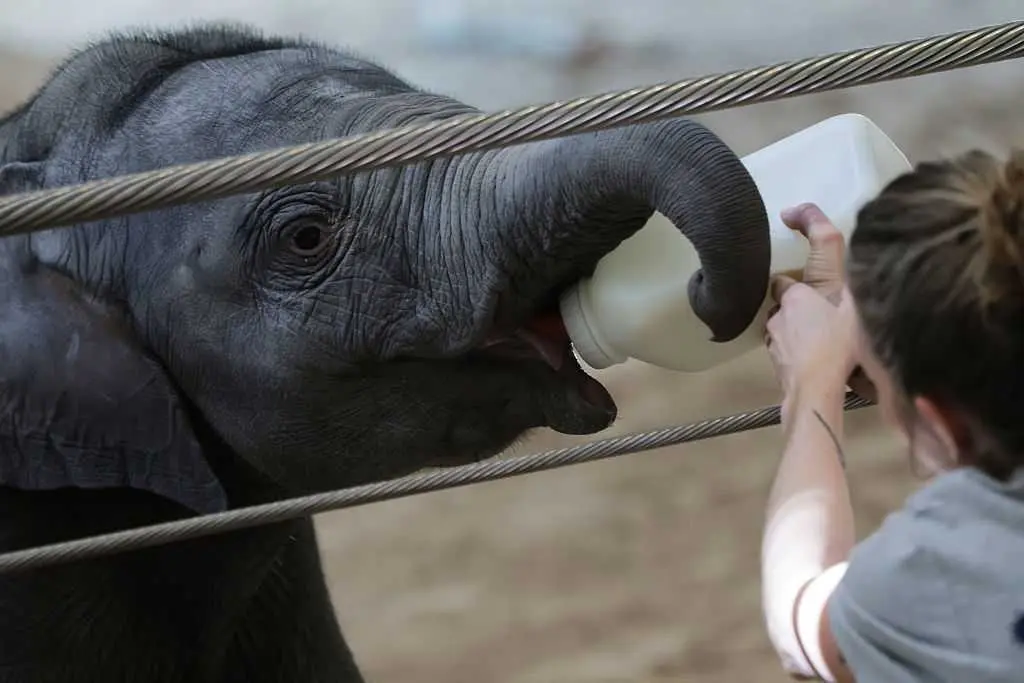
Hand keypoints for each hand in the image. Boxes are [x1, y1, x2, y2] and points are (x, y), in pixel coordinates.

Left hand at [765, 204, 858, 397]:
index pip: (781, 282)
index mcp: (795, 298)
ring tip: (816, 341)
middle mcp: (777, 316)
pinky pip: (782, 351)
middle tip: (819, 318)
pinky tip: (811, 360)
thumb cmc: (837, 346)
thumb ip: (853, 293)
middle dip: (796, 310)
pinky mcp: (772, 362)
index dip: (793, 285)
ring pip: (780, 330)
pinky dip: (792, 352)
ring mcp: (772, 340)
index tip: (808, 292)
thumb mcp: (855, 314)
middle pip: (782, 307)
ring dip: (793, 332)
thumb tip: (857, 276)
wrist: (815, 387)